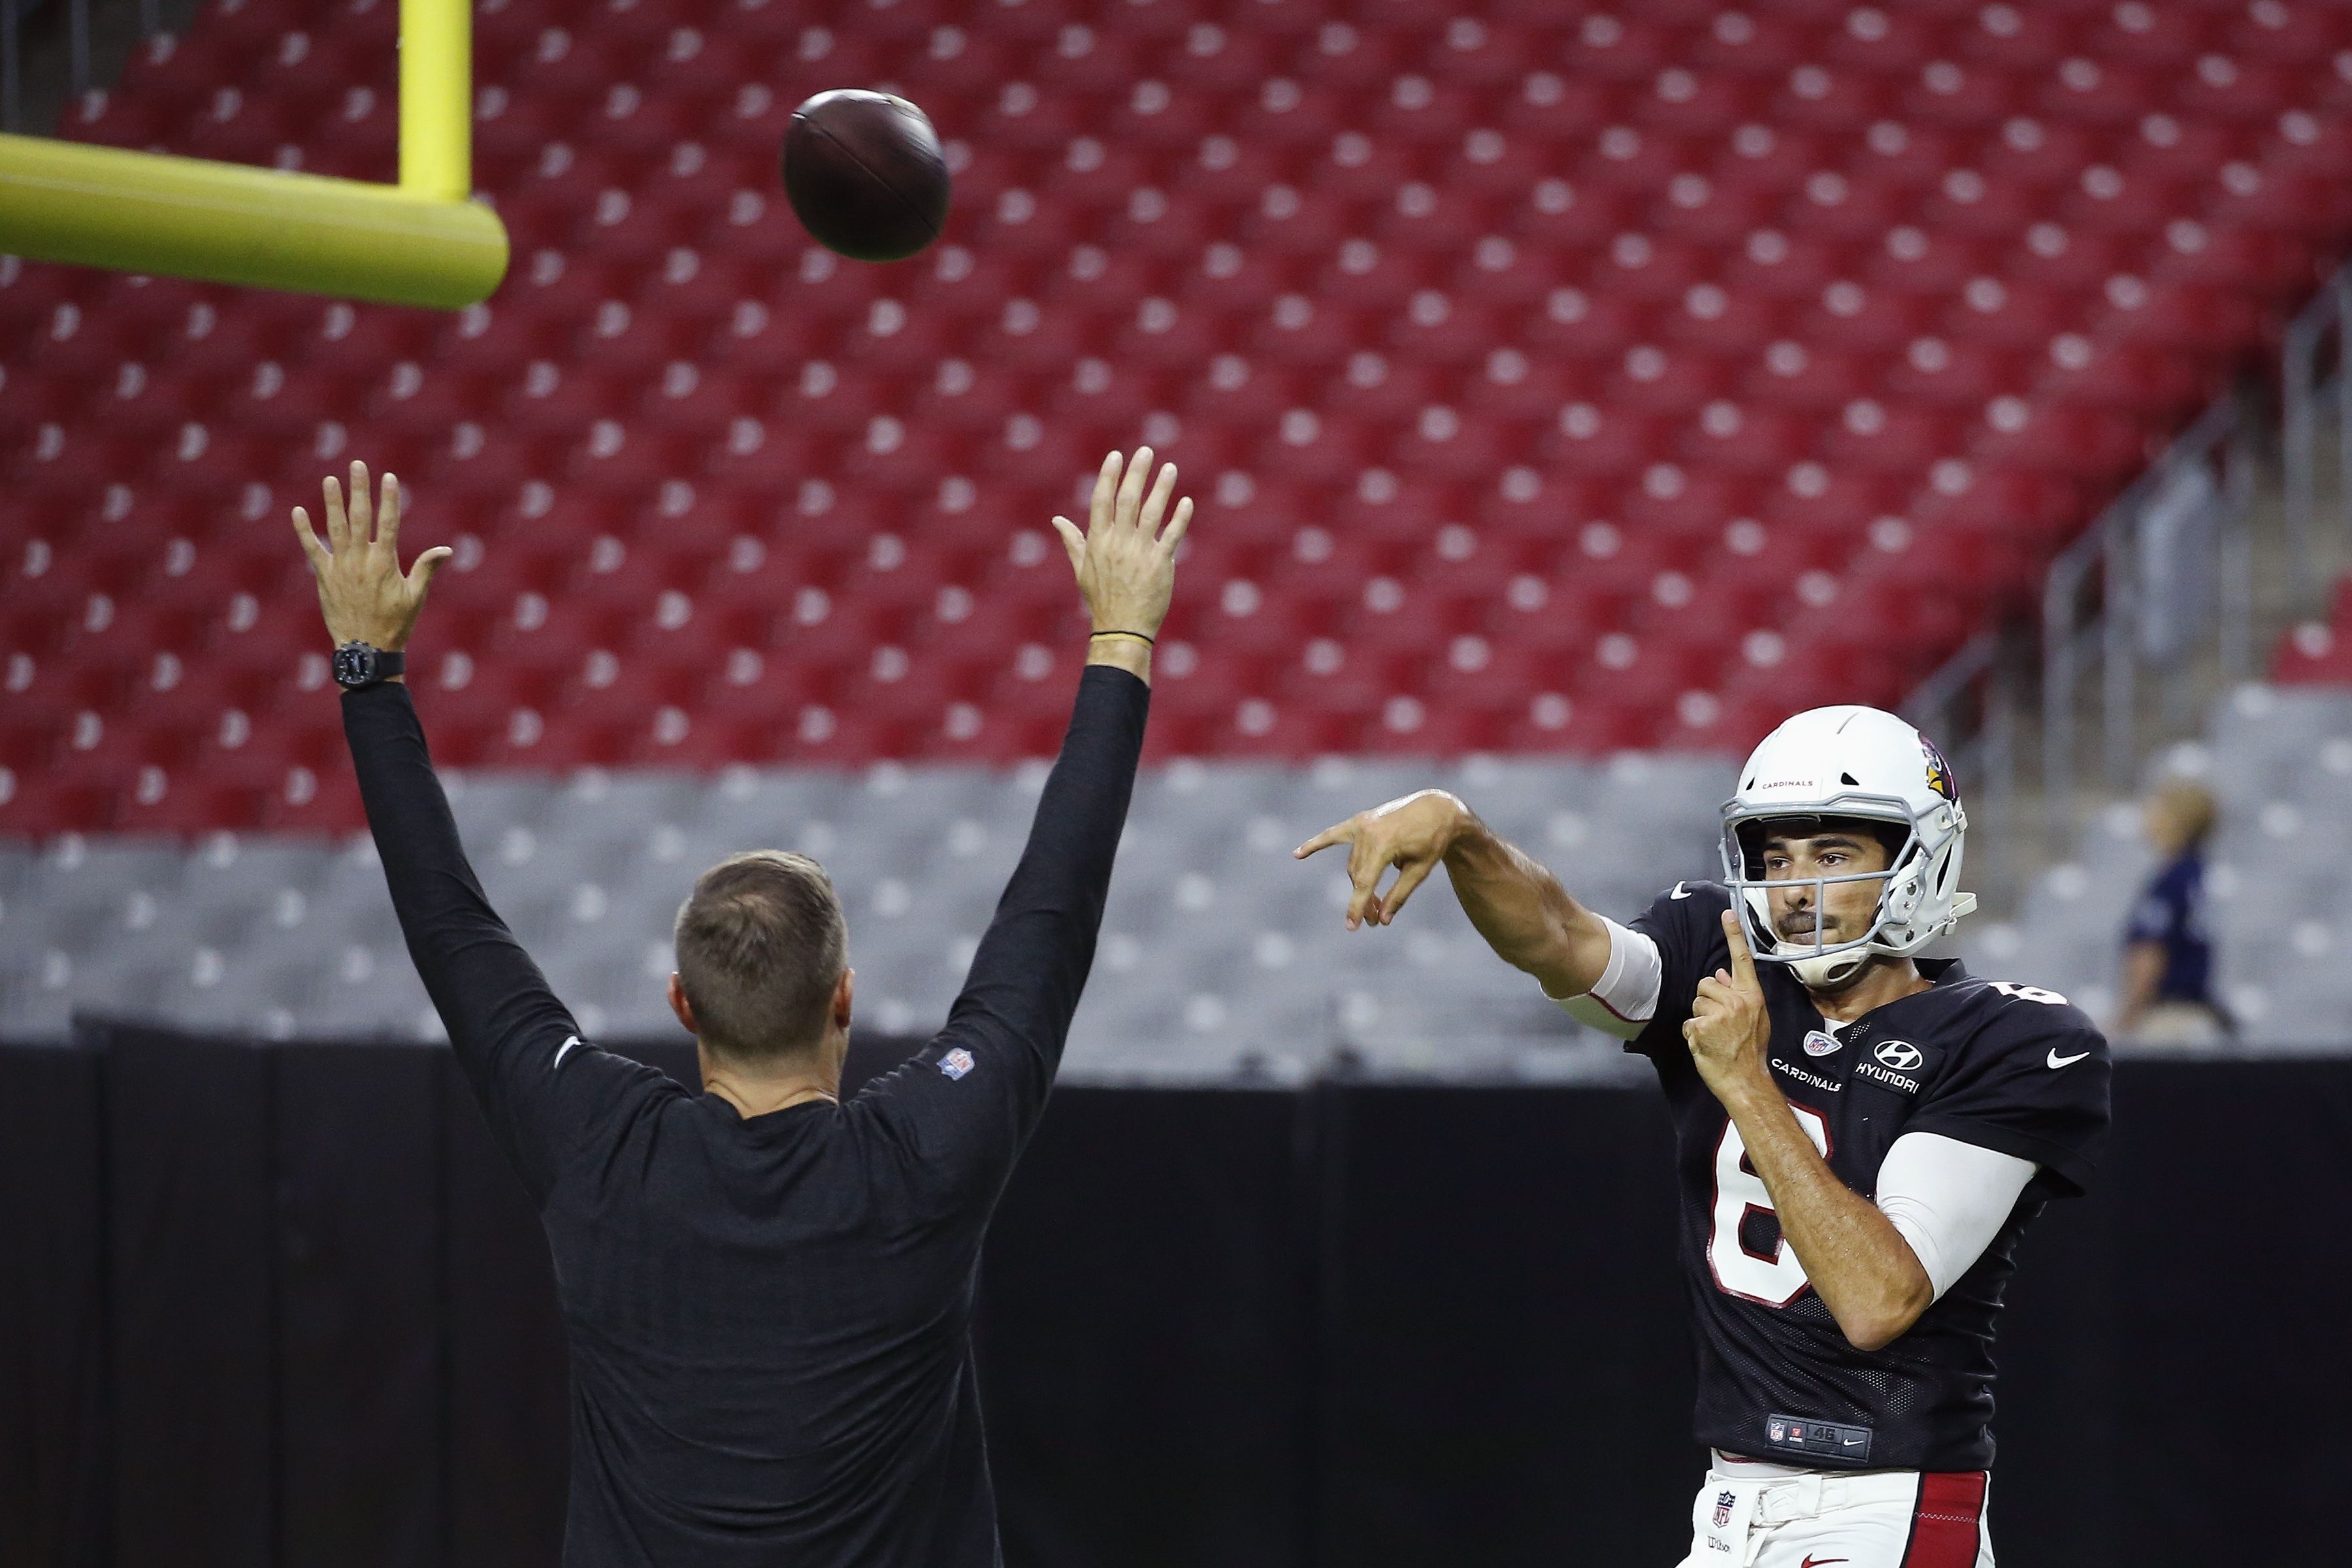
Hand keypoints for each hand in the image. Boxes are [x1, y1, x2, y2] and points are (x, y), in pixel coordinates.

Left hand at [292, 462, 450, 652]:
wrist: (365, 649)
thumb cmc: (396, 624)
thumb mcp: (416, 597)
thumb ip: (427, 569)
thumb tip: (446, 551)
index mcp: (385, 563)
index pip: (388, 523)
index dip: (389, 499)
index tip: (388, 477)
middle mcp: (361, 560)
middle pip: (360, 517)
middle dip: (359, 489)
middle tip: (357, 465)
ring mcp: (340, 567)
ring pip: (335, 527)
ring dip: (332, 502)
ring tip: (329, 480)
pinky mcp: (324, 577)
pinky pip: (312, 549)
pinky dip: (304, 530)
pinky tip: (298, 512)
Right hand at [1051, 447, 1191, 638]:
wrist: (1121, 629)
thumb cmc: (1101, 599)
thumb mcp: (1081, 570)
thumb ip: (1072, 541)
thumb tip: (1056, 520)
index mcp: (1098, 542)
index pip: (1102, 501)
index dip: (1108, 476)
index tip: (1116, 456)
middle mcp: (1118, 543)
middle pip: (1128, 500)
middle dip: (1137, 473)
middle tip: (1146, 451)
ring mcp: (1140, 553)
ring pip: (1152, 513)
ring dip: (1162, 488)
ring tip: (1170, 468)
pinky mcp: (1160, 565)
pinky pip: (1172, 536)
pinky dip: (1180, 518)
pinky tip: (1187, 501)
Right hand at [1293, 789, 1466, 930]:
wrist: (1437, 809)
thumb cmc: (1432, 841)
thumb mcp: (1420, 871)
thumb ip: (1398, 895)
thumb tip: (1382, 920)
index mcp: (1384, 843)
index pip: (1365, 882)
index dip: (1358, 907)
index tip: (1352, 927)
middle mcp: (1368, 832)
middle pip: (1357, 875)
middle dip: (1365, 900)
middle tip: (1374, 922)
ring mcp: (1361, 824)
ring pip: (1353, 864)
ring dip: (1359, 885)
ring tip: (1373, 905)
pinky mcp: (1360, 821)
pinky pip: (1334, 835)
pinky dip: (1317, 844)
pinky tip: (1298, 854)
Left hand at [1684, 910, 1772, 1093]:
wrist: (1746, 1080)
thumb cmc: (1750, 1050)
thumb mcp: (1755, 1019)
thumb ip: (1739, 994)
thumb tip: (1722, 973)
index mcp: (1752, 996)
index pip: (1741, 960)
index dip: (1734, 935)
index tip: (1727, 912)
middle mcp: (1737, 1001)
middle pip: (1705, 984)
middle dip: (1707, 1001)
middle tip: (1720, 1023)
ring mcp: (1719, 1014)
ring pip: (1695, 1001)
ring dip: (1699, 1017)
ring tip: (1714, 1034)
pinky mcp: (1701, 1027)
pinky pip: (1688, 1022)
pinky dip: (1692, 1034)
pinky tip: (1705, 1044)